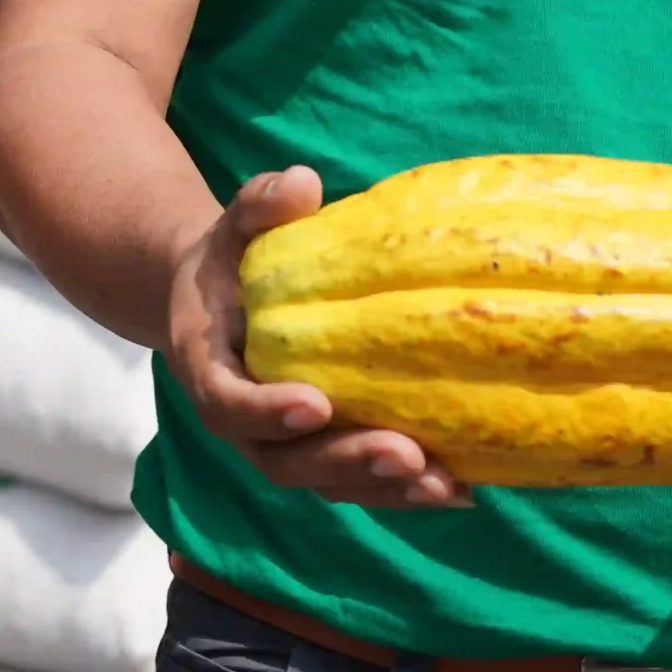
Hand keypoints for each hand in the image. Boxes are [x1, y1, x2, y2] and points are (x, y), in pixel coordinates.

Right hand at [167, 168, 465, 508]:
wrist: (222, 305)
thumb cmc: (232, 260)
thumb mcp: (236, 226)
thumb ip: (259, 206)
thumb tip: (303, 183)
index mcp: (208, 370)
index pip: (229, 403)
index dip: (267, 412)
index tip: (314, 404)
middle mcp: (244, 424)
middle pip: (287, 461)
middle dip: (346, 461)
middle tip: (403, 452)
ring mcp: (284, 447)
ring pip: (328, 483)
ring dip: (384, 487)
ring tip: (444, 482)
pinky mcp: (324, 454)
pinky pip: (359, 482)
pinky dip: (405, 488)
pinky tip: (463, 485)